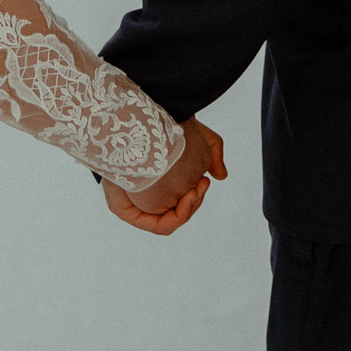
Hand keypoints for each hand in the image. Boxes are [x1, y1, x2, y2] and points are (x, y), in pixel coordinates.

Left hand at [102, 118, 227, 234]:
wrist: (130, 125)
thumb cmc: (157, 126)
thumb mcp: (194, 136)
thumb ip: (212, 153)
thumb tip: (221, 176)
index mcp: (157, 181)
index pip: (181, 200)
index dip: (195, 195)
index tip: (204, 179)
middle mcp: (145, 195)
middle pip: (178, 211)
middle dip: (194, 201)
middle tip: (201, 184)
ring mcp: (137, 204)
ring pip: (171, 220)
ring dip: (188, 210)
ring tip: (193, 191)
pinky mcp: (128, 210)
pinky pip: (159, 226)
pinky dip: (177, 218)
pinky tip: (187, 198)